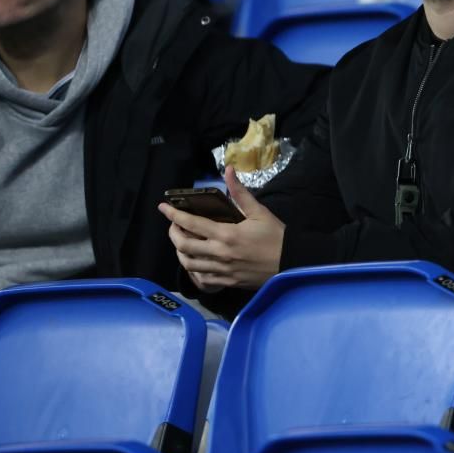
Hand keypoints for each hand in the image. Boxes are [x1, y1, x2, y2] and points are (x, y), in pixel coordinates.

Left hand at [159, 167, 283, 291]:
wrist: (290, 263)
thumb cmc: (276, 236)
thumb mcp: (260, 212)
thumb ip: (240, 193)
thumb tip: (228, 170)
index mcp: (226, 234)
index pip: (191, 223)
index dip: (173, 215)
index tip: (163, 207)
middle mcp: (219, 253)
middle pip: (183, 246)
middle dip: (173, 234)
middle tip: (174, 225)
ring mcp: (221, 270)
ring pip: (188, 264)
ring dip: (180, 252)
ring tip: (183, 243)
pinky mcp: (226, 282)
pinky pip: (201, 279)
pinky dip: (194, 269)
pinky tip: (197, 262)